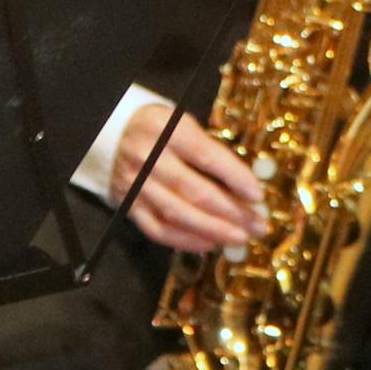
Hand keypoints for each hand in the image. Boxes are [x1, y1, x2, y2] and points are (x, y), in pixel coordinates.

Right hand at [106, 97, 266, 254]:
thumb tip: (248, 189)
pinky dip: (186, 241)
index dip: (236, 178)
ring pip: (178, 214)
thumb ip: (213, 152)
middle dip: (232, 212)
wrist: (112, 134)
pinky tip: (210, 244)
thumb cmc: (160, 130)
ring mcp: (136, 184)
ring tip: (240, 239)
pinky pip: (158, 230)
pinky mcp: (128, 205)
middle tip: (257, 225)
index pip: (207, 157)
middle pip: (195, 190)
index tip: (258, 196)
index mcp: (167, 130)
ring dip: (214, 230)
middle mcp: (148, 157)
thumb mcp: (184, 124)